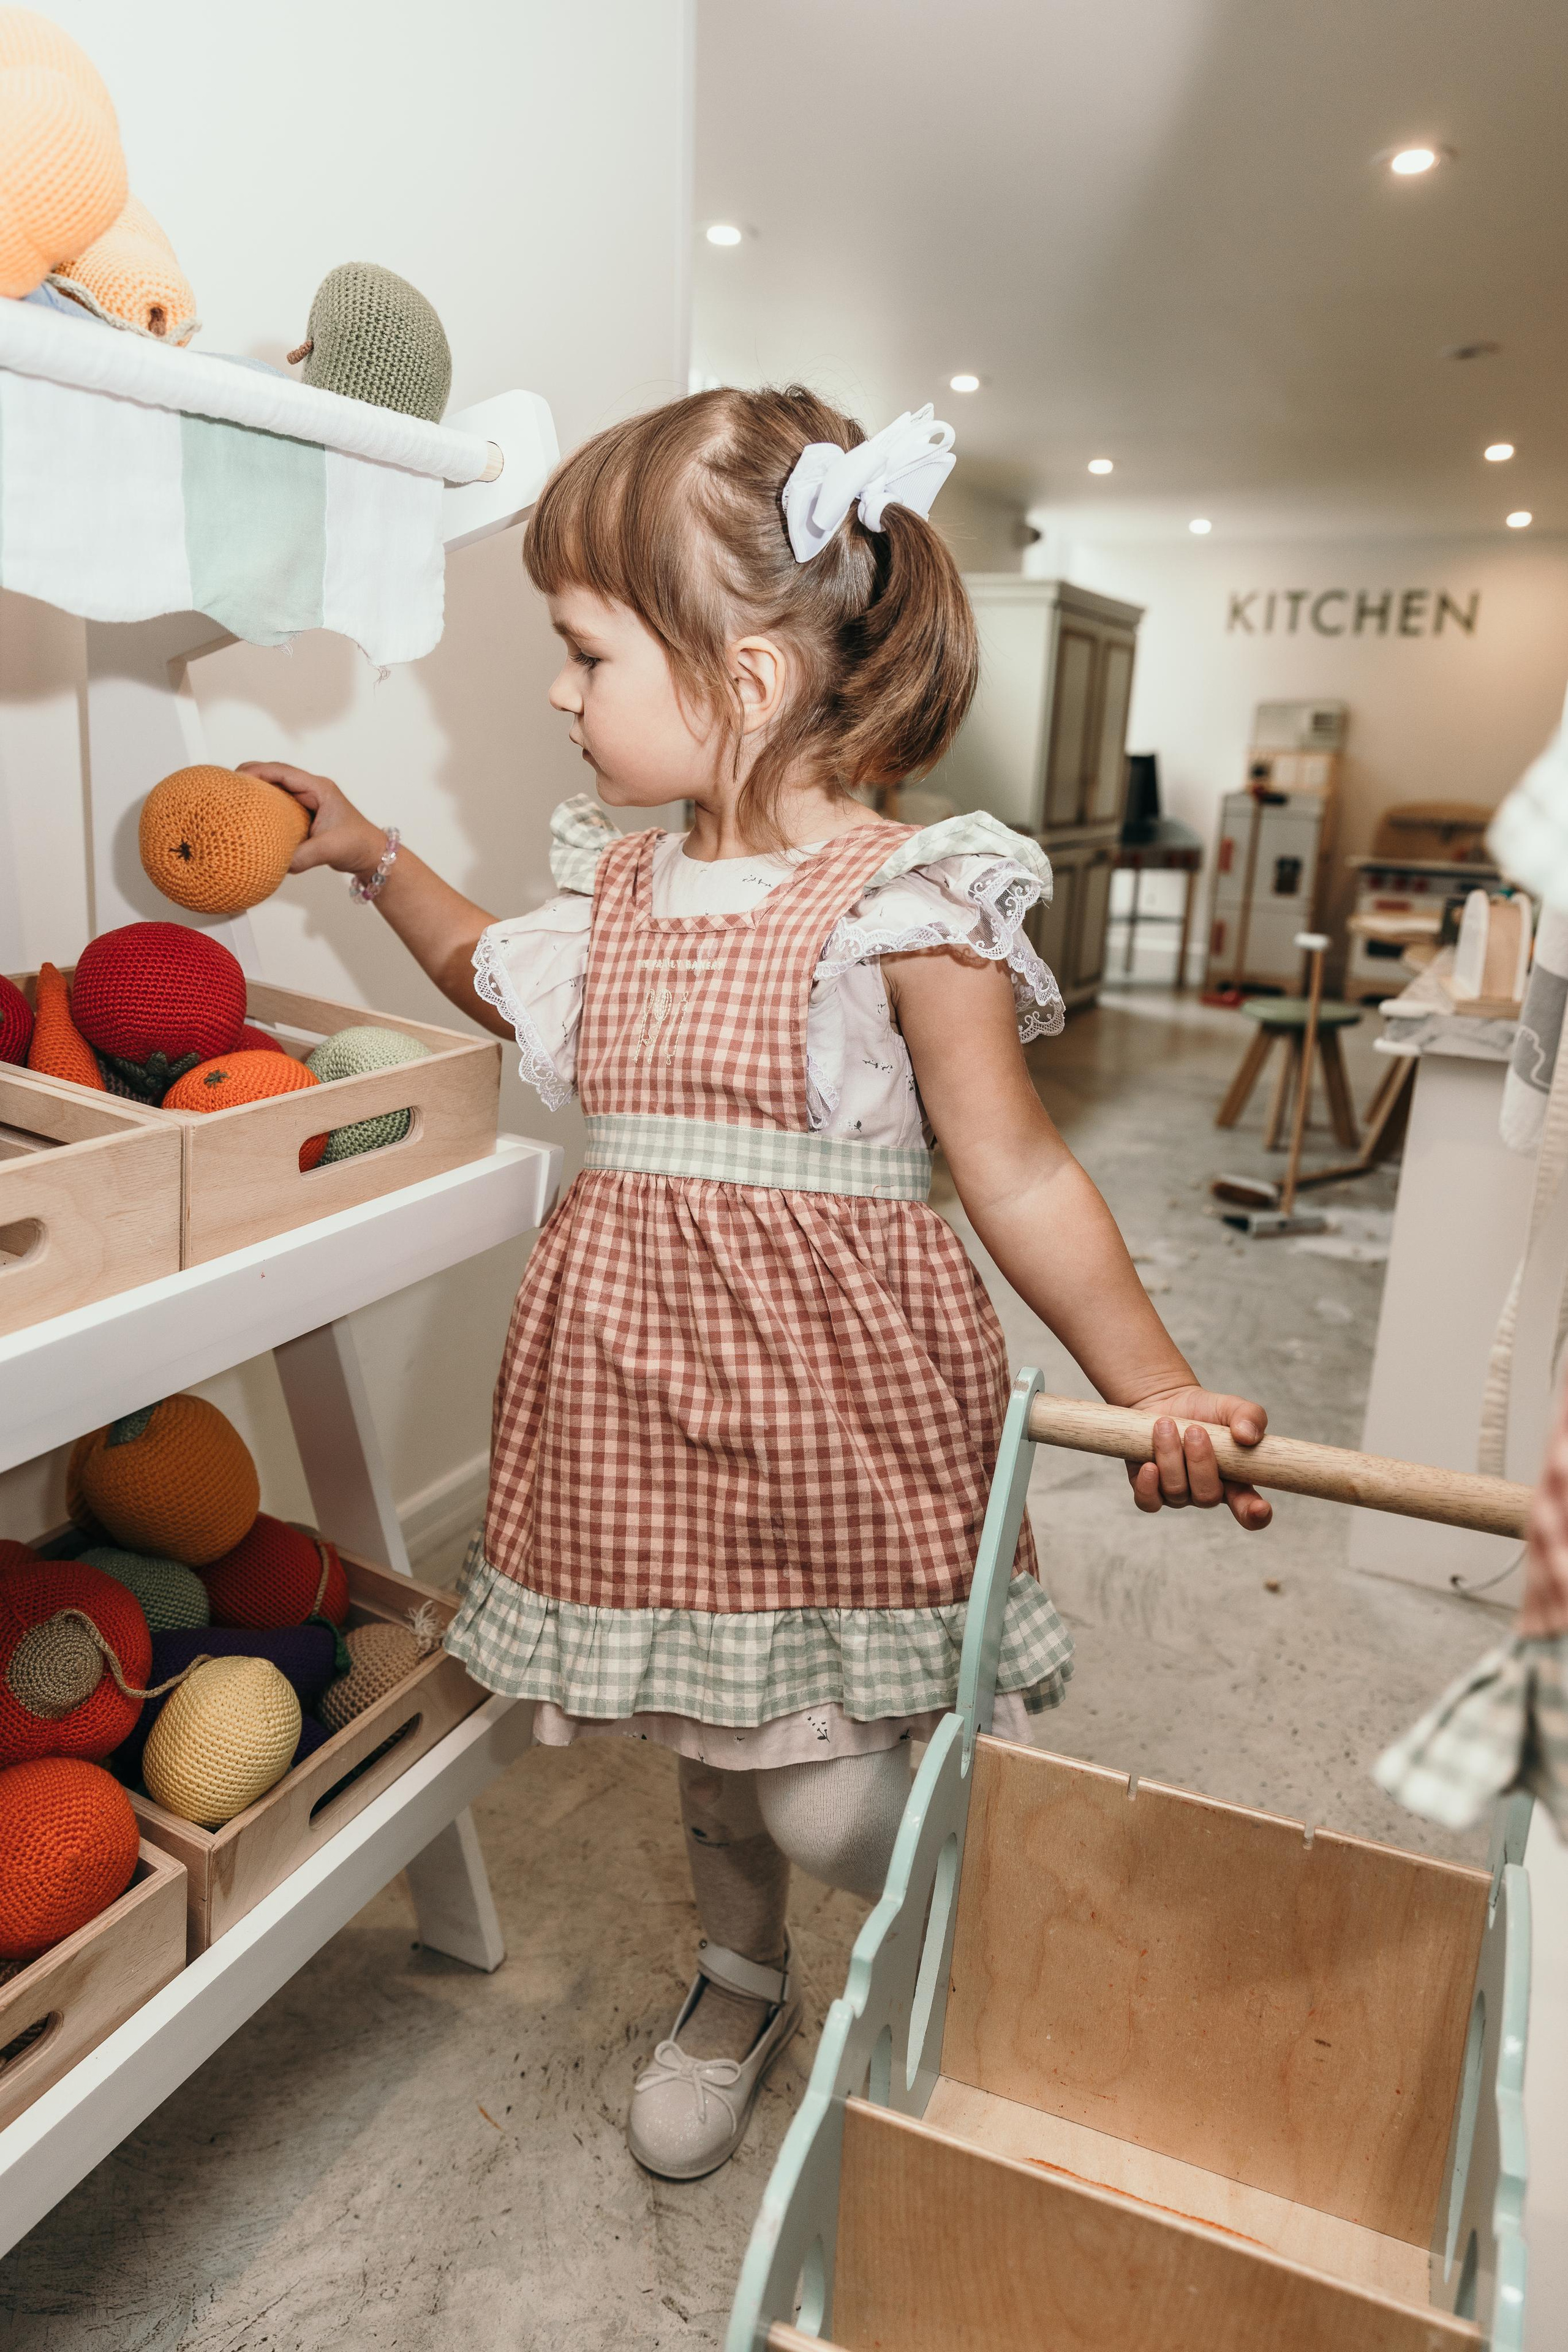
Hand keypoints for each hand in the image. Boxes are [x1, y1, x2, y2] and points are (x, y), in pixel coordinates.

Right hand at [236, 761, 385, 878]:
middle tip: (228, 786)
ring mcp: (309, 801)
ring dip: (258, 791)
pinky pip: (280, 804)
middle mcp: (313, 790)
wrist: (371, 855)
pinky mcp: (305, 814)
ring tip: (235, 798)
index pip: (283, 772)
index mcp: (319, 788)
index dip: (258, 771)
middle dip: (252, 777)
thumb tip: (278, 864)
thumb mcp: (329, 849)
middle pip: (276, 775)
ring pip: (277, 789)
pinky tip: (252, 815)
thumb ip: (303, 856)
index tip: (237, 777)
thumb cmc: (358, 845)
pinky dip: (266, 806)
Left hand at [1123, 1386, 1270, 1530]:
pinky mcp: (1150, 1490)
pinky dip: (1147, 1486)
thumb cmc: (1206, 1410)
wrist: (1167, 1402)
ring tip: (1166, 1425)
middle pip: (1207, 1496)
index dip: (1256, 1514)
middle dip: (1200, 1463)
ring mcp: (1178, 1494)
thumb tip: (1248, 1435)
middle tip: (1195, 1430)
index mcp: (1235, 1481)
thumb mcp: (1232, 1406)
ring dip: (1171, 1457)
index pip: (1249, 1509)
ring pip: (1176, 1492)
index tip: (1261, 1508)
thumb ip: (1250, 1416)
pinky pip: (1148, 1502)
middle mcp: (1206, 1492)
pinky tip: (1149, 1464)